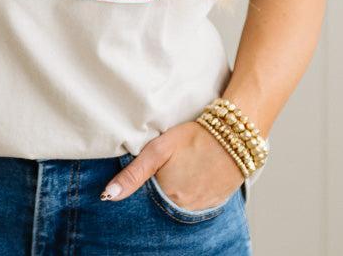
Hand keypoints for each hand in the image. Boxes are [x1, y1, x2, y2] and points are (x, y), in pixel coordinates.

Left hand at [100, 121, 244, 206]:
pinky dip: (191, 193)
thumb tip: (107, 196)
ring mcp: (202, 208)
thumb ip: (133, 174)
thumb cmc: (193, 137)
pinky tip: (193, 175)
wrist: (234, 135)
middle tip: (167, 167)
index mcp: (168, 196)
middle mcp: (185, 208)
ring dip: (175, 193)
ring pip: (179, 205)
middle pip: (162, 204)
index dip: (143, 186)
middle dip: (159, 190)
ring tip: (181, 169)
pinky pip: (196, 205)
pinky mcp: (215, 203)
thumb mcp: (159, 149)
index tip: (149, 172)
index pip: (145, 201)